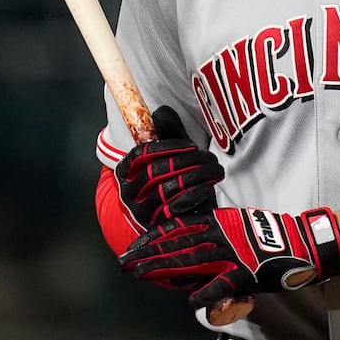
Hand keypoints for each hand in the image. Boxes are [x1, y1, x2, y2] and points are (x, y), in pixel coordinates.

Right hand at [118, 106, 223, 225]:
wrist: (179, 217)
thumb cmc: (174, 180)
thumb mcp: (171, 155)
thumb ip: (167, 133)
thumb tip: (161, 110)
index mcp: (125, 173)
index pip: (139, 155)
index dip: (166, 147)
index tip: (191, 145)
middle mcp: (128, 194)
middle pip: (155, 172)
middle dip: (187, 162)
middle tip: (210, 158)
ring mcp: (141, 214)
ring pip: (166, 190)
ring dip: (196, 176)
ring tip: (215, 170)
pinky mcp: (157, 228)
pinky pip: (175, 209)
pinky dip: (195, 195)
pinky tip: (209, 187)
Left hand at [120, 207, 339, 309]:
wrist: (302, 243)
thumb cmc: (269, 238)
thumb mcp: (236, 229)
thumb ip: (213, 237)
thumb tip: (190, 247)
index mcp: (218, 223)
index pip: (178, 227)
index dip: (153, 237)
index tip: (133, 245)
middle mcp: (221, 235)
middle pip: (177, 243)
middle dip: (148, 253)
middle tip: (124, 261)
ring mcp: (233, 254)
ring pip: (191, 260)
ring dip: (164, 267)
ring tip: (141, 273)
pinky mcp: (246, 273)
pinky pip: (221, 284)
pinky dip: (204, 292)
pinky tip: (189, 299)